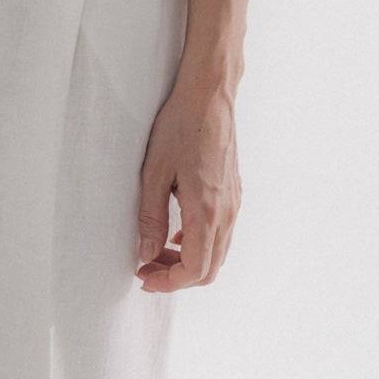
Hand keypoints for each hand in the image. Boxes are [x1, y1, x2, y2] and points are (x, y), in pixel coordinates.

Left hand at [134, 75, 240, 290]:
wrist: (209, 96)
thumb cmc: (180, 127)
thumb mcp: (154, 172)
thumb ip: (151, 218)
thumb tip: (146, 253)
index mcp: (207, 211)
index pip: (194, 269)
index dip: (168, 282)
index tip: (144, 277)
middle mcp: (227, 213)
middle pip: (209, 269)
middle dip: (177, 277)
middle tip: (146, 268)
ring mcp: (234, 204)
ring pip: (217, 254)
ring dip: (188, 261)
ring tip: (157, 251)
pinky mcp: (233, 194)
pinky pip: (222, 234)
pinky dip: (200, 244)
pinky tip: (177, 230)